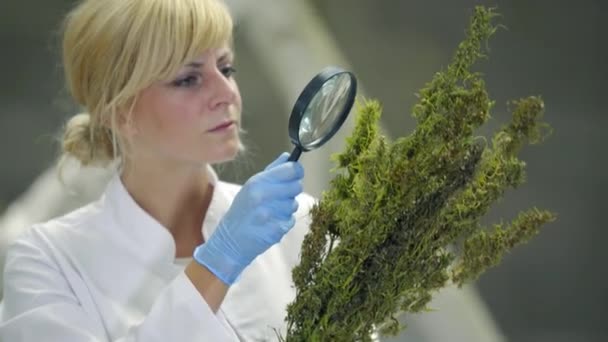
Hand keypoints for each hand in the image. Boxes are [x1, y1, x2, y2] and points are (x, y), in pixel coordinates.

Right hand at [193, 152, 303, 284]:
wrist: (229, 241)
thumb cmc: (241, 212)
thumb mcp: (250, 187)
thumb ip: (271, 171)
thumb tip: (287, 157)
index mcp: (257, 182)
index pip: (291, 170)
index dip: (297, 171)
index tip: (296, 174)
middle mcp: (263, 196)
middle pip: (296, 186)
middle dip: (292, 190)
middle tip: (281, 196)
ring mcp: (270, 215)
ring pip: (294, 204)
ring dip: (287, 208)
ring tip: (272, 211)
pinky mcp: (276, 230)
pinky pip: (291, 220)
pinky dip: (284, 222)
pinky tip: (271, 223)